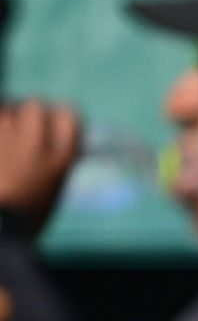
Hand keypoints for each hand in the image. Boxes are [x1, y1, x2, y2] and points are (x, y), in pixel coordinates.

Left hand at [0, 99, 80, 238]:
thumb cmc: (26, 215)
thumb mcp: (52, 188)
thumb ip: (55, 159)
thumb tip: (49, 138)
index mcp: (61, 157)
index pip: (68, 114)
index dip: (59, 119)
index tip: (53, 129)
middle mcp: (36, 141)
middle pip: (35, 105)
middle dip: (28, 115)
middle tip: (22, 134)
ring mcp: (5, 135)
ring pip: (7, 110)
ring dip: (5, 122)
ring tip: (4, 144)